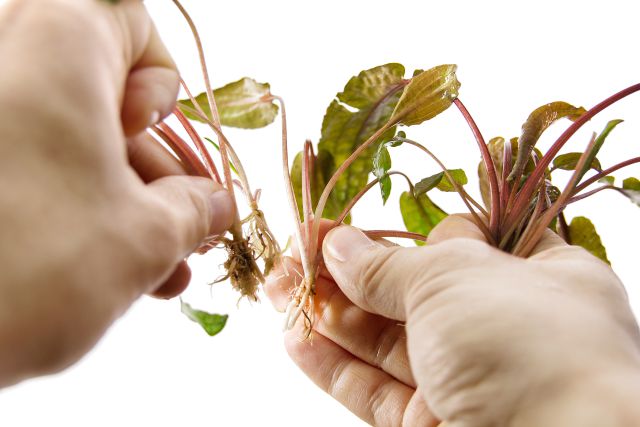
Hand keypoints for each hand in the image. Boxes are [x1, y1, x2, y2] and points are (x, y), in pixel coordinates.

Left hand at [0, 0, 232, 386]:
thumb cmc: (33, 266)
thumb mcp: (145, 236)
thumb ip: (195, 209)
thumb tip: (215, 203)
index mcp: (57, 49)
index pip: (128, 20)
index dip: (160, 80)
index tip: (152, 136)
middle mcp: (3, 62)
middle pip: (104, 97)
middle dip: (157, 171)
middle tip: (187, 229)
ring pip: (69, 143)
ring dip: (126, 204)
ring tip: (162, 271)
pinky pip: (29, 170)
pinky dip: (73, 208)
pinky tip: (113, 270)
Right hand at [266, 216, 639, 425]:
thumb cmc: (527, 342)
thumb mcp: (454, 279)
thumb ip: (387, 266)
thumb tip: (338, 245)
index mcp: (535, 276)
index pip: (460, 240)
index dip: (402, 229)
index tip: (347, 222)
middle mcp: (502, 327)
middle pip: (409, 290)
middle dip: (346, 271)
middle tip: (295, 253)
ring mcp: (466, 379)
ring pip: (384, 341)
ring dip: (328, 315)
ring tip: (280, 290)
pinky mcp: (432, 424)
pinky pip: (374, 389)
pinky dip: (333, 365)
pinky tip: (296, 338)